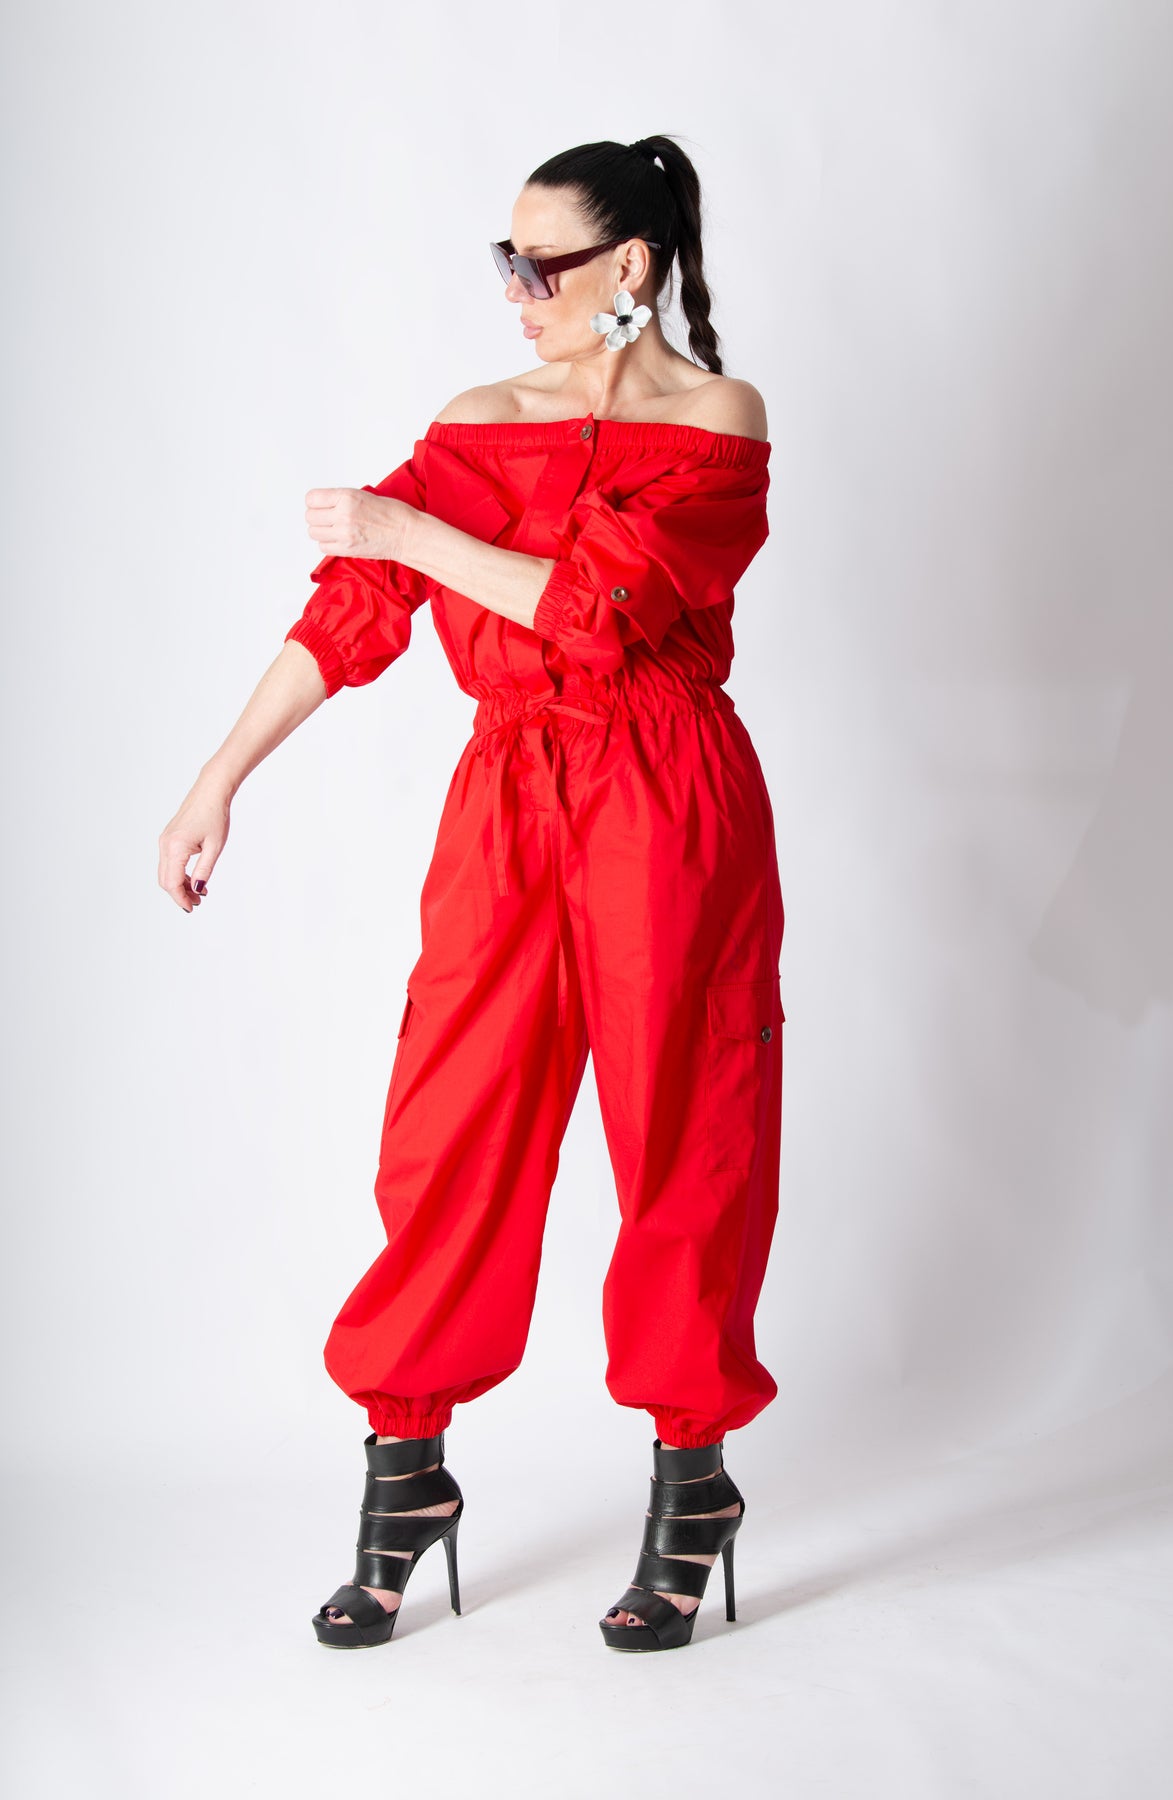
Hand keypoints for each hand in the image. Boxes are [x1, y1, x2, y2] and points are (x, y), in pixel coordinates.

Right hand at [158, 779, 231, 912]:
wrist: (211, 791)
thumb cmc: (215, 815)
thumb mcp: (214, 847)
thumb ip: (204, 870)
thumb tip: (196, 890)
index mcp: (175, 847)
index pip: (171, 882)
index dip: (180, 899)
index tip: (191, 909)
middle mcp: (165, 844)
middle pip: (165, 880)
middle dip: (179, 894)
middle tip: (197, 903)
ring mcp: (165, 840)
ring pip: (166, 872)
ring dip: (179, 884)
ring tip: (199, 892)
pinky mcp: (168, 838)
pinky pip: (169, 862)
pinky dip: (179, 873)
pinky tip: (194, 878)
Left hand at [305, 487, 414, 559]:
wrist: (407, 534)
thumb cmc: (392, 514)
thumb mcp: (363, 495)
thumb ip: (342, 499)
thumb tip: (325, 504)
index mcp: (347, 496)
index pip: (312, 498)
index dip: (315, 502)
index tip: (320, 505)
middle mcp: (343, 514)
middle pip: (310, 517)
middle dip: (317, 517)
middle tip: (328, 518)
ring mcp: (344, 533)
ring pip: (314, 532)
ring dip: (321, 531)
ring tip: (333, 529)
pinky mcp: (347, 549)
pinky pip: (323, 547)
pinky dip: (328, 544)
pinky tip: (339, 539)